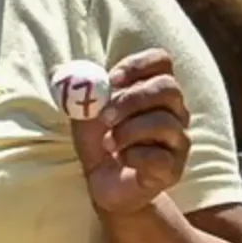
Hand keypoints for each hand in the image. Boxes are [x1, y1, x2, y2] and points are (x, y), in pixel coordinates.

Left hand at [70, 49, 191, 218]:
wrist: (102, 182)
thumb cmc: (99, 140)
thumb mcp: (83, 110)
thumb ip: (79, 90)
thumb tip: (64, 72)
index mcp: (153, 89)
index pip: (161, 61)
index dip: (137, 65)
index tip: (112, 80)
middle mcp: (174, 111)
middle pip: (167, 88)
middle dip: (131, 100)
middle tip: (105, 117)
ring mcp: (177, 139)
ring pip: (164, 122)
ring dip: (127, 132)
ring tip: (109, 144)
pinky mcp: (173, 168)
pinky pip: (159, 156)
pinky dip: (133, 156)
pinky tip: (124, 159)